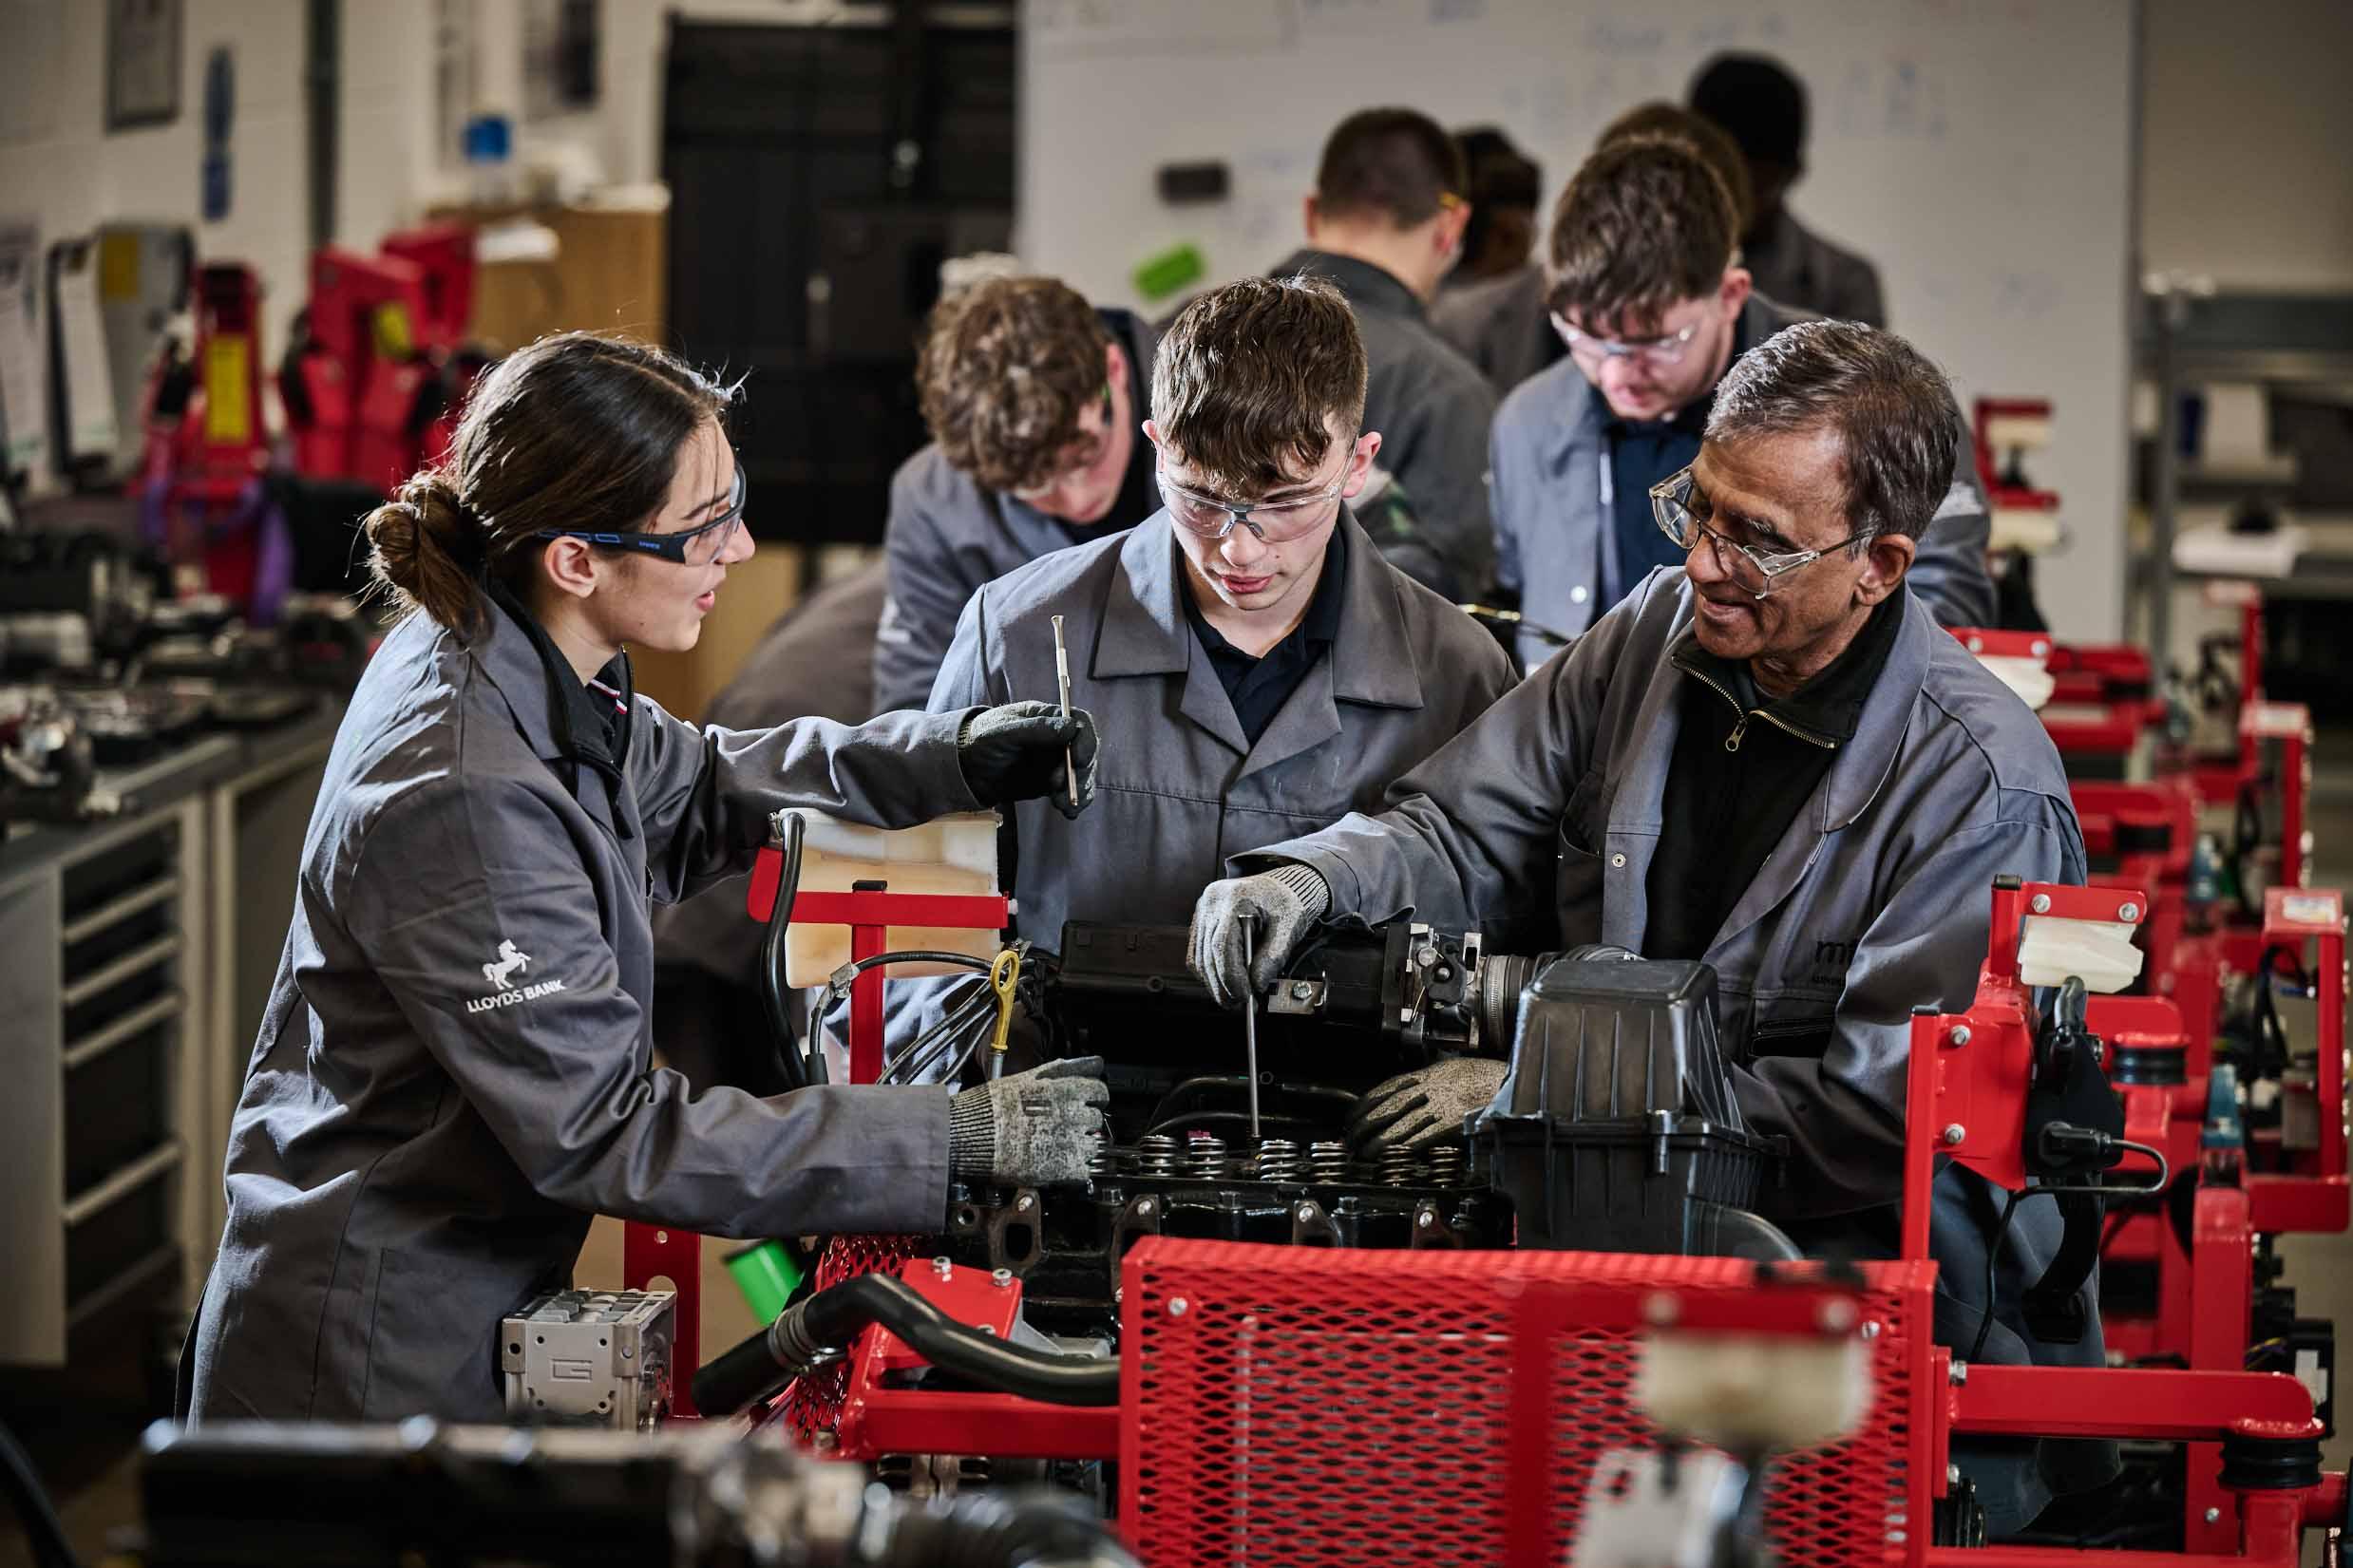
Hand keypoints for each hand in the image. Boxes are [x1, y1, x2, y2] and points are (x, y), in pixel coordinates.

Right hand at [948, 1056, 1108, 1185]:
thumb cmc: (990, 1107)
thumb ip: (1060, 1072)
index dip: (1094, 1097)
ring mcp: (1070, 1142)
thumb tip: (1085, 1065)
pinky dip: (1074, 1170)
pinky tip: (1058, 1165)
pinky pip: (1083, 1171)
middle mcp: (1072, 1114)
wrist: (970, 1135)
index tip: (1087, 1101)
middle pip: (1096, 1118)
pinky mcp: (1063, 1168)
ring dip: (1081, 1146)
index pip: (1099, 1091)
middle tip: (1067, 1126)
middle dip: (1084, 1122)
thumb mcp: (1026, 1078)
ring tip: (1060, 1147)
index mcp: (1064, 1089)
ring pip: (1093, 1145)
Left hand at [957, 701, 1099, 818]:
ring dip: (1079, 790)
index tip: (1078, 759)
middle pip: (1085, 751)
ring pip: (1082, 774)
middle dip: (1081, 771)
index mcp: (1047, 718)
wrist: (965, 769)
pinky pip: (1072, 792)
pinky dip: (1075, 802)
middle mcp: (1057, 739)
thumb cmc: (982, 740)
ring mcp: (1056, 762)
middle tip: (1063, 787)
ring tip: (1063, 804)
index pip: (1079, 722)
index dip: (1085, 740)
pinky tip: (1069, 812)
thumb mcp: (1005, 731)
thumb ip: (1036, 729)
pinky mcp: (1052, 783)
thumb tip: (1070, 727)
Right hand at [1186, 865, 1329, 1008]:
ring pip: (1198, 957)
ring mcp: (1203, 909)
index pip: (1222, 946)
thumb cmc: (1287, 903)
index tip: (1245, 996)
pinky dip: (1209, 971)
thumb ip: (1273, 957)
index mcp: (1234, 899)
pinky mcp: (1201, 919)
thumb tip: (1256, 985)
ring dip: (1214, 983)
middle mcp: (1212, 901)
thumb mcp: (1288, 928)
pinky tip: (1223, 982)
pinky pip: (1197, 952)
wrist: (1282, 886)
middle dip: (1223, 986)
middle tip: (1239, 1005)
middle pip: (1207, 955)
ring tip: (1233, 997)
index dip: (1231, 976)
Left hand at [1345, 1057, 1508, 1155]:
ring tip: (1363, 1152)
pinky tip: (1391, 1155)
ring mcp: (1438, 1106)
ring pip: (1398, 1124)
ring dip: (1377, 1140)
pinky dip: (1403, 1147)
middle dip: (1364, 1124)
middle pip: (1385, 1107)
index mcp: (1426, 1074)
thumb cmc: (1484, 1076)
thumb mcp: (1451, 1070)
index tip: (1351, 1116)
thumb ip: (1428, 1081)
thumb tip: (1408, 1091)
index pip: (1384, 1089)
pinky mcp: (1450, 1124)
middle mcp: (1427, 1089)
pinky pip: (1421, 1137)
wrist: (1510, 1081)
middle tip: (1350, 1138)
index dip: (1364, 1104)